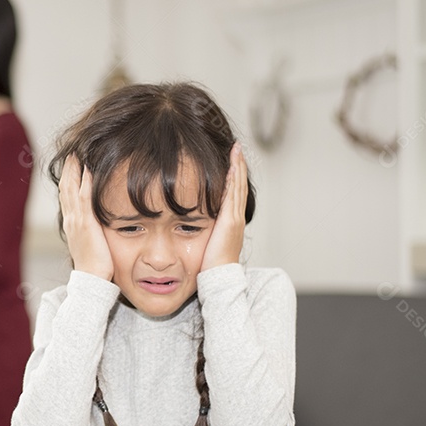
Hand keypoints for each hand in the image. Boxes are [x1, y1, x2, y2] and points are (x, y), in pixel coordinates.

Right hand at [60, 155, 113, 280]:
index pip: (66, 195)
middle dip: (68, 170)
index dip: (68, 179)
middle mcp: (71, 219)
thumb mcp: (89, 242)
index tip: (71, 164)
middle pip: (65, 188)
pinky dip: (85, 182)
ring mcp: (76, 220)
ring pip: (71, 189)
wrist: (91, 278)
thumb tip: (97, 221)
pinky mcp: (86, 223)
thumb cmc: (94, 264)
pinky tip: (88, 170)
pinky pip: (84, 198)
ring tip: (76, 155)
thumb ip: (91, 229)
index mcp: (71, 223)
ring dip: (74, 170)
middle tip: (71, 153)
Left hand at [201, 142, 247, 271]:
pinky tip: (233, 166)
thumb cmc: (209, 265)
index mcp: (229, 221)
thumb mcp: (204, 241)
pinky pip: (233, 195)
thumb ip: (199, 229)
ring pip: (237, 187)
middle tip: (237, 147)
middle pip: (238, 185)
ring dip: (237, 167)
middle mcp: (235, 217)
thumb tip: (187, 223)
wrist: (219, 278)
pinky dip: (234, 179)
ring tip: (236, 150)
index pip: (232, 192)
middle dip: (237, 165)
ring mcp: (234, 218)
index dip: (233, 175)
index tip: (231, 159)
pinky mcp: (230, 221)